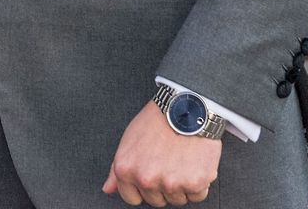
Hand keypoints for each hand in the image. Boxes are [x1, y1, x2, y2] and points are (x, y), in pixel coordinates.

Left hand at [102, 102, 219, 205]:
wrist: (186, 107)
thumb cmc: (157, 121)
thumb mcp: (128, 140)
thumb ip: (116, 169)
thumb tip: (108, 189)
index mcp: (126, 170)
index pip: (131, 198)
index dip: (142, 187)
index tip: (151, 174)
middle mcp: (146, 179)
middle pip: (156, 200)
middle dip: (162, 185)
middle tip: (168, 162)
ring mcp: (170, 183)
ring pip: (177, 199)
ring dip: (181, 185)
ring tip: (181, 159)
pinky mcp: (194, 183)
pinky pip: (198, 195)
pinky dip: (200, 182)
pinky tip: (195, 162)